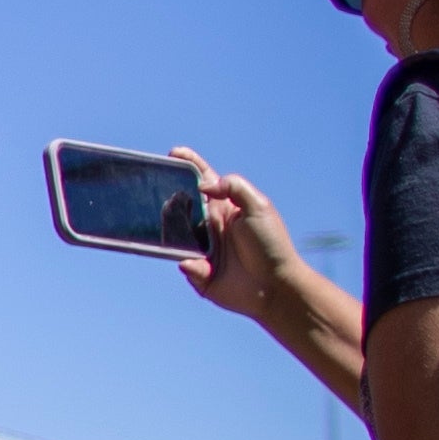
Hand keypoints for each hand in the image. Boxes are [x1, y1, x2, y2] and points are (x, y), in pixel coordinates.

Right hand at [168, 146, 297, 319]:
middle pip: (181, 205)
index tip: (174, 154)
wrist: (276, 285)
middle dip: (169, 197)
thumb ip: (233, 186)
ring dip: (169, 229)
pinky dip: (191, 265)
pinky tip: (201, 265)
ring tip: (171, 226)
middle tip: (162, 192)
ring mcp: (203, 248)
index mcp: (224, 207)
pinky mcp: (200, 273)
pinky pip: (185, 265)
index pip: (203, 181)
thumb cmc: (271, 243)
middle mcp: (211, 225)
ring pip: (175, 234)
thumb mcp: (258, 206)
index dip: (188, 165)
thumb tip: (202, 186)